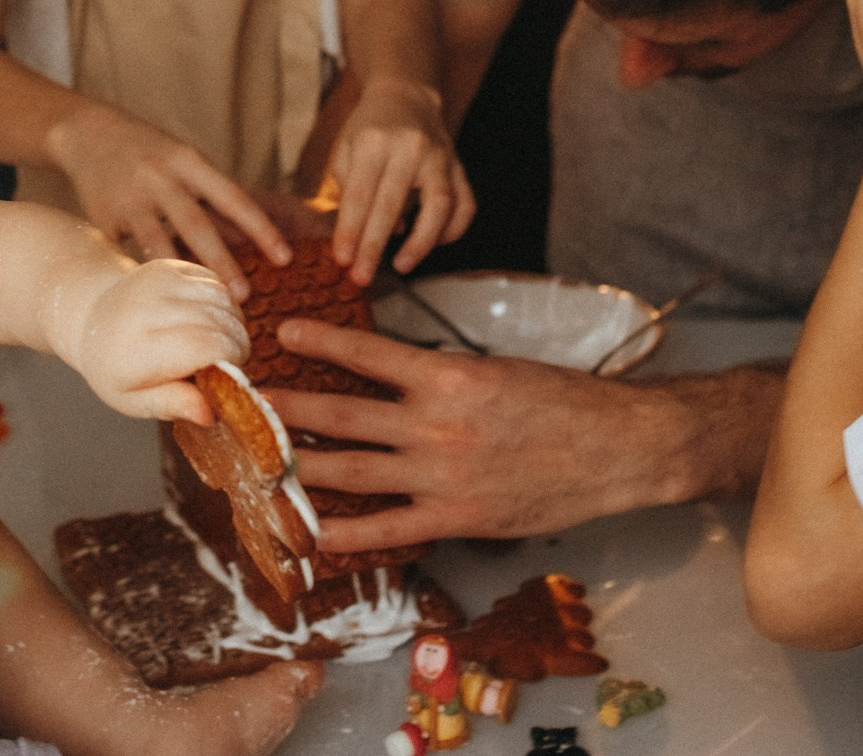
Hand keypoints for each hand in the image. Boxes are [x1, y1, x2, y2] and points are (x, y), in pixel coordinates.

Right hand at [52, 101, 290, 297]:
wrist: (88, 133)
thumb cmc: (152, 153)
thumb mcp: (185, 163)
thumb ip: (213, 199)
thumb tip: (249, 240)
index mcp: (189, 162)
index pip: (234, 198)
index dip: (262, 229)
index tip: (286, 258)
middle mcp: (160, 178)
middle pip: (196, 225)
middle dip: (222, 264)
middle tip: (244, 298)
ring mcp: (129, 199)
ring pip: (158, 243)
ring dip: (182, 275)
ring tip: (201, 305)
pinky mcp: (103, 218)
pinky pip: (127, 254)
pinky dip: (144, 276)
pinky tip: (157, 299)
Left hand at [66, 258, 250, 423]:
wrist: (90, 318)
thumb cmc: (115, 367)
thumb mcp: (133, 400)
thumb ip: (171, 405)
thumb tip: (209, 413)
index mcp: (138, 349)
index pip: (203, 346)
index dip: (230, 359)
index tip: (231, 374)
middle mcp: (148, 309)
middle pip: (218, 322)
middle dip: (237, 344)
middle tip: (231, 363)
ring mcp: (158, 282)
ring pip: (222, 299)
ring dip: (235, 323)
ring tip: (224, 343)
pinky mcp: (168, 267)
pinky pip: (215, 282)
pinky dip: (225, 303)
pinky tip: (215, 320)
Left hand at [263, 318, 779, 550]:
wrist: (617, 449)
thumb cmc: (562, 403)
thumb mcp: (497, 372)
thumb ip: (442, 377)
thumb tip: (394, 375)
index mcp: (447, 376)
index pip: (367, 351)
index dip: (320, 340)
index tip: (282, 330)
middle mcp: (435, 424)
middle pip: (342, 414)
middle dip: (287, 407)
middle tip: (244, 399)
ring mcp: (441, 475)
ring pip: (353, 470)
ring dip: (301, 466)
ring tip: (259, 461)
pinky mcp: (456, 517)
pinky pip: (389, 528)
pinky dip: (347, 531)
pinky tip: (314, 532)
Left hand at [327, 78, 474, 282]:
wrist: (406, 95)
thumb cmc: (368, 127)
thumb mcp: (345, 147)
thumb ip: (349, 189)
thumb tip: (368, 234)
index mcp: (374, 141)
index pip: (360, 195)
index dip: (350, 231)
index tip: (343, 260)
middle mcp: (410, 147)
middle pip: (392, 205)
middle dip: (374, 246)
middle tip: (362, 277)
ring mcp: (440, 156)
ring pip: (440, 206)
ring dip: (421, 242)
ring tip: (402, 266)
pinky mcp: (459, 166)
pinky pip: (466, 204)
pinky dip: (453, 230)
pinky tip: (435, 243)